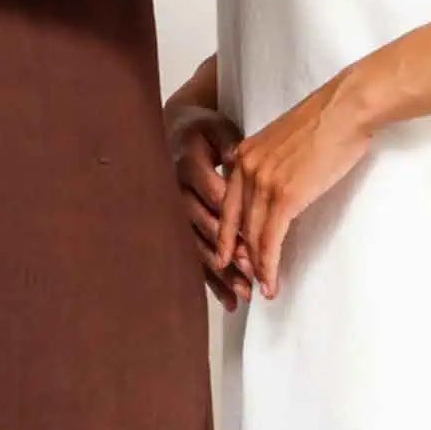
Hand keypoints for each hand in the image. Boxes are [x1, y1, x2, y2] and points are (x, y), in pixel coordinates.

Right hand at [164, 92, 251, 310]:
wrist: (176, 129)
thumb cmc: (205, 130)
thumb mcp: (219, 130)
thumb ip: (230, 147)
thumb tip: (235, 161)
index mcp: (189, 164)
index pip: (214, 197)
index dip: (234, 222)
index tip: (254, 244)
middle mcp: (178, 190)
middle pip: (205, 227)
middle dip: (230, 254)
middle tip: (252, 275)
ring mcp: (177, 209)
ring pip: (200, 246)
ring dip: (222, 272)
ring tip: (244, 293)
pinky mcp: (180, 223)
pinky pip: (195, 253)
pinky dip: (211, 278)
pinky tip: (227, 299)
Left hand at [216, 72, 374, 299]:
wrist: (346, 108)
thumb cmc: (327, 121)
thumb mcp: (285, 139)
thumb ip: (272, 162)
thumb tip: (278, 184)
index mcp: (244, 154)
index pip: (227, 203)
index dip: (225, 234)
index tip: (224, 255)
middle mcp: (245, 168)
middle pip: (236, 224)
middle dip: (238, 256)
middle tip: (241, 280)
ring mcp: (263, 183)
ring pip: (252, 237)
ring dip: (257, 268)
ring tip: (262, 289)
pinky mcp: (285, 196)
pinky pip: (270, 239)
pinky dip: (269, 265)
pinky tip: (271, 282)